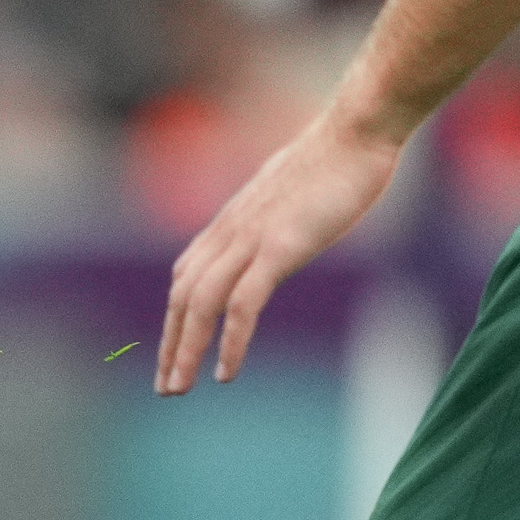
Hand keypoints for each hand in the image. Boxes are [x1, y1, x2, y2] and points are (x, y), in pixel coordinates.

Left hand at [156, 107, 404, 394]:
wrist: (355, 132)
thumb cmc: (334, 160)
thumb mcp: (290, 194)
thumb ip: (275, 216)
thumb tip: (279, 226)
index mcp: (230, 224)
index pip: (185, 278)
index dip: (174, 318)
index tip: (170, 351)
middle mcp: (229, 233)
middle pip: (182, 298)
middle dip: (170, 345)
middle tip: (164, 387)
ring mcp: (250, 240)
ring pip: (200, 305)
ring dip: (186, 351)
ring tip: (178, 388)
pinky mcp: (279, 247)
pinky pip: (244, 304)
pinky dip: (230, 341)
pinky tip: (225, 372)